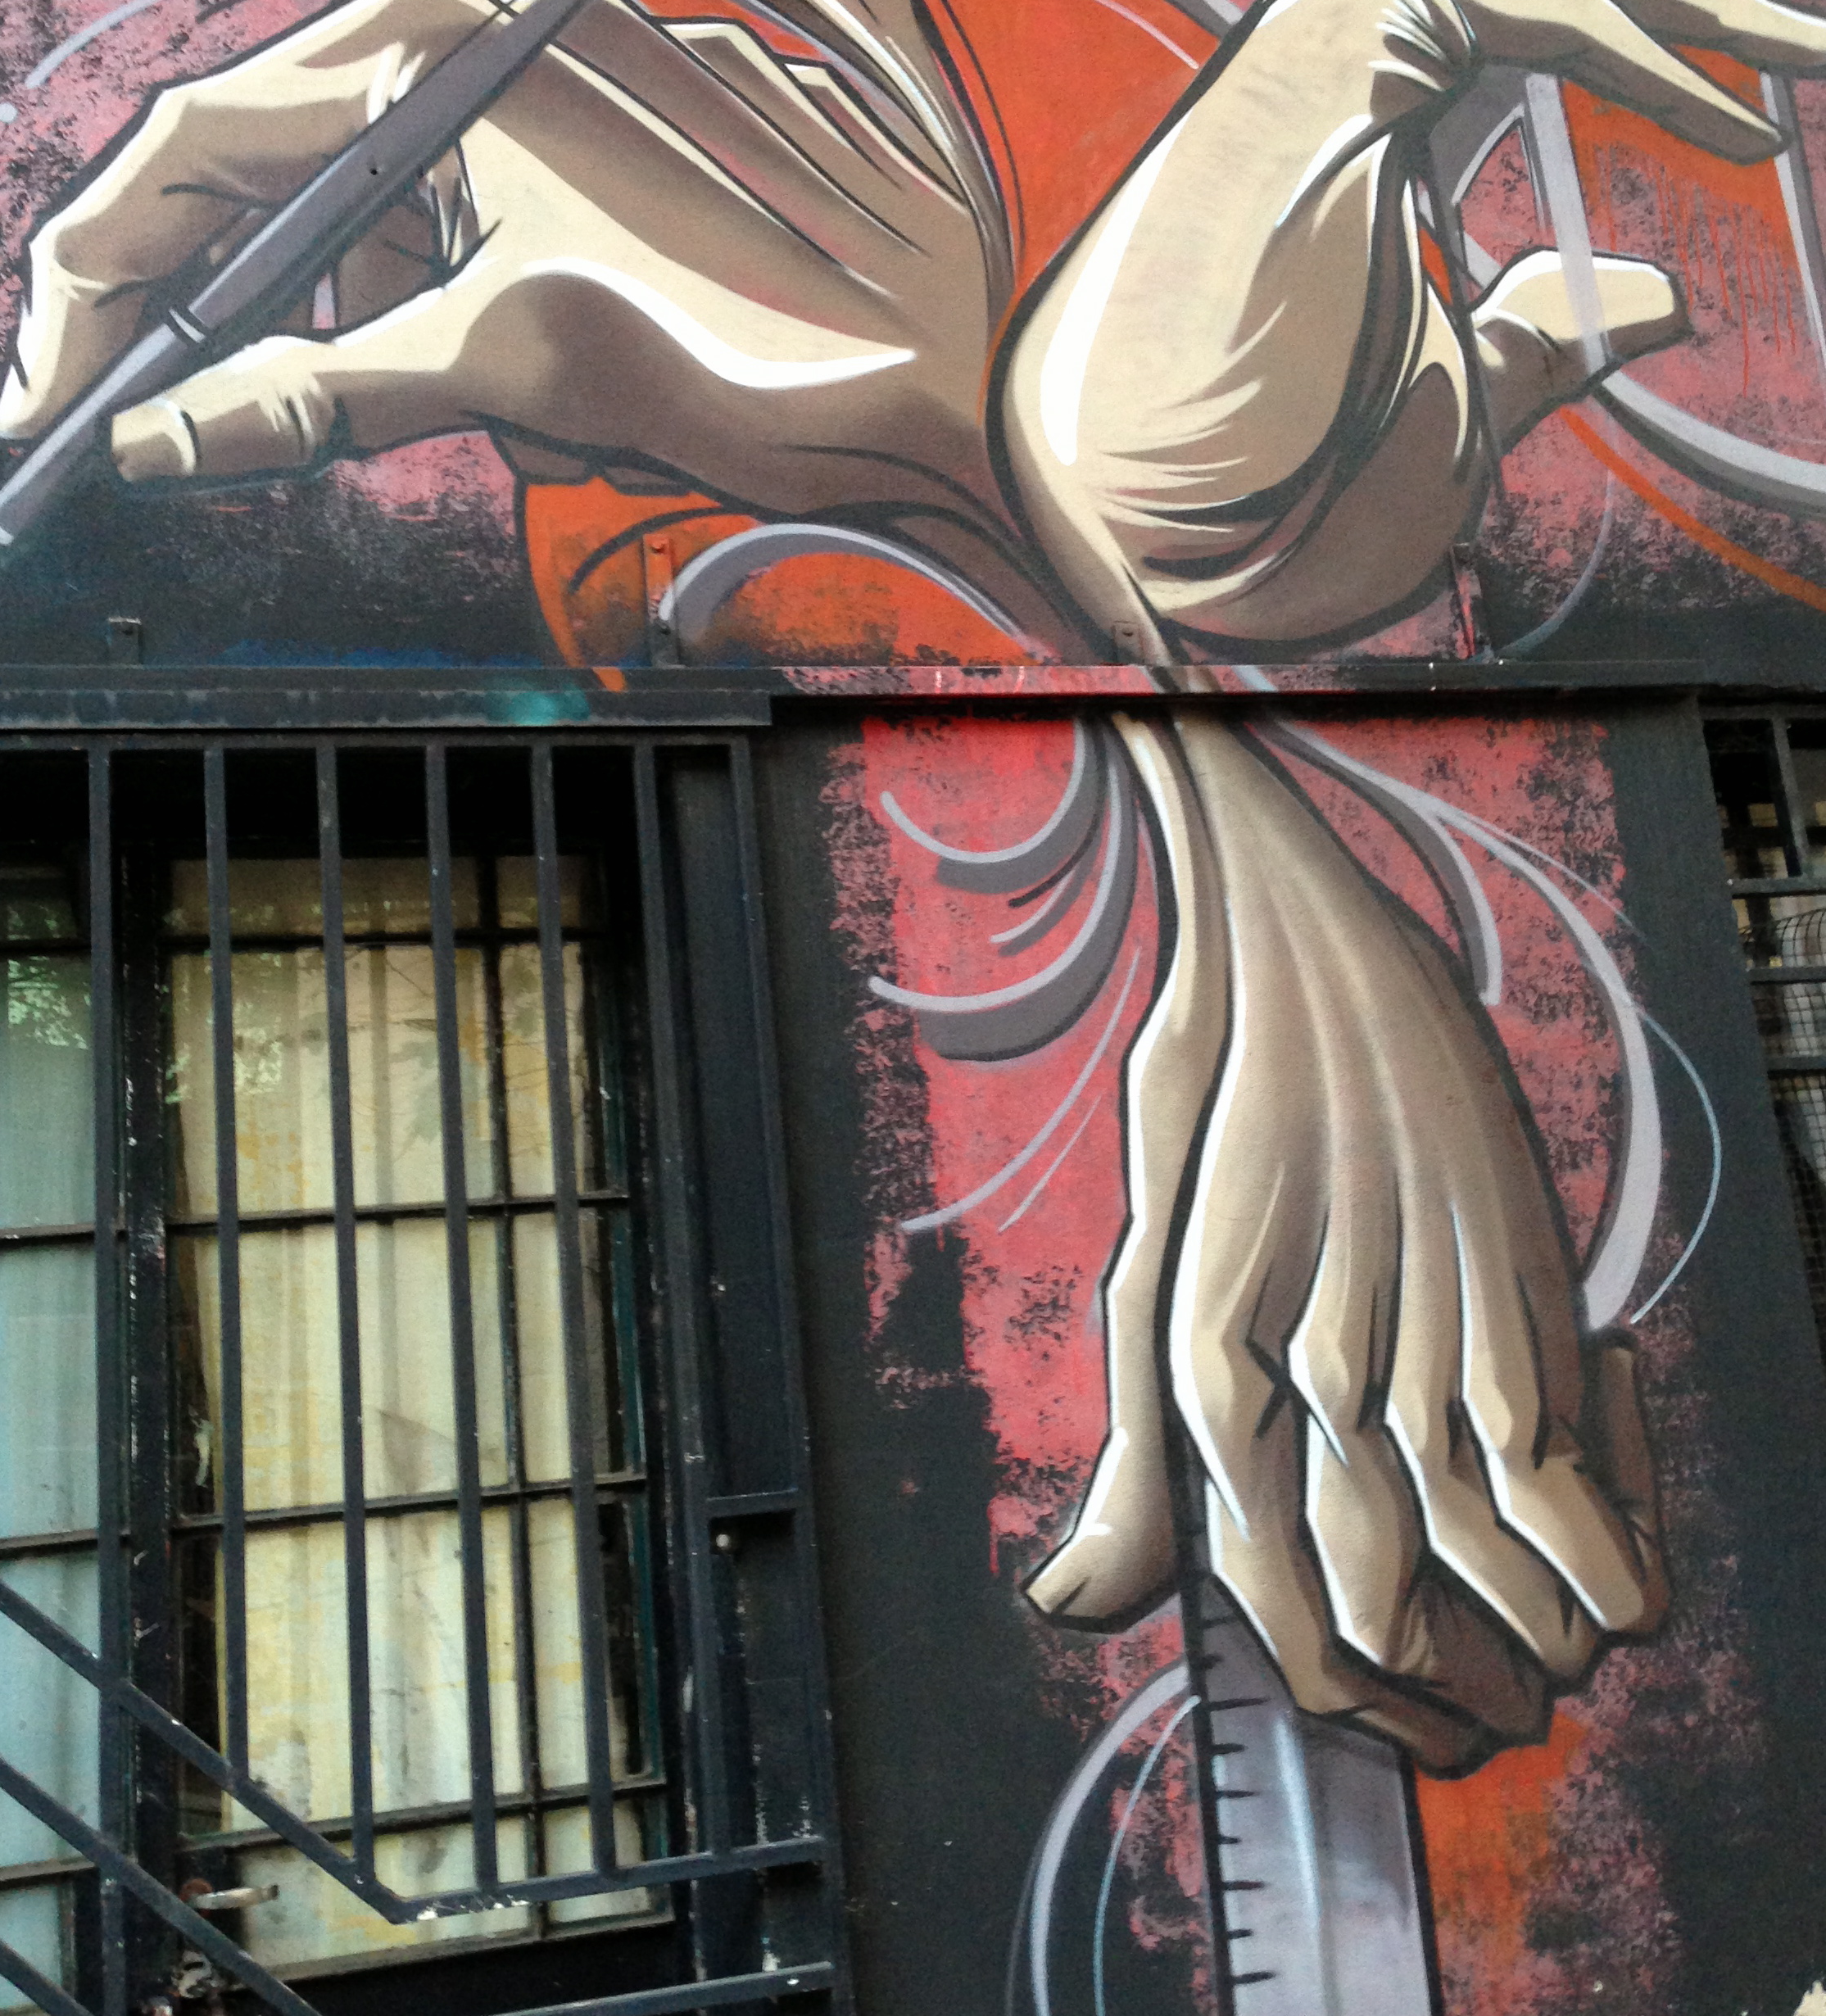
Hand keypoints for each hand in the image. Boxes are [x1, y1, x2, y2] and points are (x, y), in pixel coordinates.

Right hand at [1001, 0, 1825, 650]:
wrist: (1152, 508)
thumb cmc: (1273, 467)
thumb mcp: (1455, 387)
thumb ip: (1540, 331)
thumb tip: (1655, 297)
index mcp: (1341, 103)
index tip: (1712, 20)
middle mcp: (1328, 39)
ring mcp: (1325, 26)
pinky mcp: (1340, 41)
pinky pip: (1544, 6)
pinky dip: (1659, 63)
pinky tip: (1741, 131)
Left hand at [1029, 716, 1665, 1773]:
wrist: (1308, 966)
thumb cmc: (1228, 1127)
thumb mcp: (1155, 1287)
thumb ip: (1137, 1467)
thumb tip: (1068, 1603)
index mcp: (1202, 1393)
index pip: (1284, 1633)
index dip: (1361, 1711)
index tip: (1420, 1719)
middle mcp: (1304, 1392)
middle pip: (1389, 1637)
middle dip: (1457, 1707)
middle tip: (1501, 1703)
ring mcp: (1415, 1356)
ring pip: (1495, 1595)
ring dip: (1541, 1653)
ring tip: (1563, 1642)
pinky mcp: (1509, 1314)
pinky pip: (1581, 1509)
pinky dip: (1614, 1570)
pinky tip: (1617, 1561)